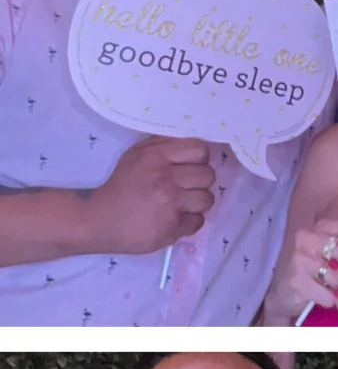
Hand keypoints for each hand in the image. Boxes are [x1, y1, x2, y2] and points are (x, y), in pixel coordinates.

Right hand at [83, 138, 215, 255]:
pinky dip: (188, 221)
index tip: (189, 166)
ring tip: (181, 204)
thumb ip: (163, 144)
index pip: (199, 150)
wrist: (99, 220)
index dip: (199, 158)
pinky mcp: (171, 228)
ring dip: (196, 202)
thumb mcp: (136, 155)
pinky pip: (198, 222)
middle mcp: (165, 179)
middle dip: (199, 181)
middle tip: (184, 187)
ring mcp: (170, 205)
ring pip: (207, 199)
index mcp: (156, 157)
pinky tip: (174, 218)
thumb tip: (193, 140)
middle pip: (207, 175)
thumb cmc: (121, 185)